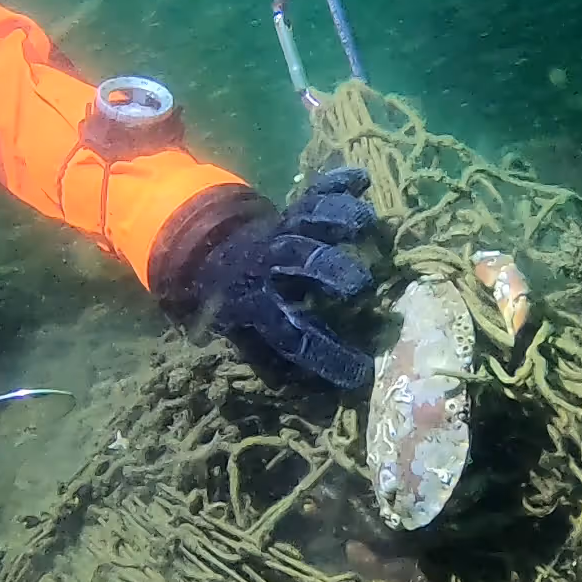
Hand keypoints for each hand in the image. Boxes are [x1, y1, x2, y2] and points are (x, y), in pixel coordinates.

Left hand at [192, 166, 379, 388]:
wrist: (214, 255)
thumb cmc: (241, 309)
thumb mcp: (244, 341)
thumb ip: (277, 364)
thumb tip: (322, 402)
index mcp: (257, 304)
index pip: (292, 334)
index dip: (325, 354)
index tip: (360, 373)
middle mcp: (270, 264)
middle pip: (298, 260)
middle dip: (329, 269)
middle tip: (360, 285)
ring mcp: (283, 231)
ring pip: (309, 219)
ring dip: (338, 218)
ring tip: (368, 224)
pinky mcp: (295, 209)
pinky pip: (316, 191)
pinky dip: (338, 182)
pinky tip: (362, 179)